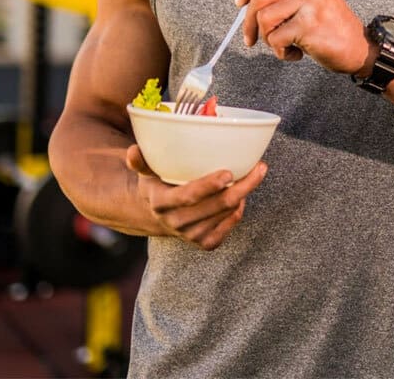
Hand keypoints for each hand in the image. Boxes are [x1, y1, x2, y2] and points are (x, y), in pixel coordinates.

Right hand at [125, 144, 266, 249]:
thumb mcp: (147, 173)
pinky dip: (237, 213)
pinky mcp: (203, 243)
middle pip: (217, 205)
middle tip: (259, 167)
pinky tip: (241, 199)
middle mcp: (176, 222)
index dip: (209, 186)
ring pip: (226, 214)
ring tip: (255, 174)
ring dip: (244, 195)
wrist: (156, 216)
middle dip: (242, 187)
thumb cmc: (158, 185)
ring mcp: (190, 235)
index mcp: (161, 203)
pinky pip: (227, 229)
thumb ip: (141, 162)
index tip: (229, 173)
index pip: (188, 196)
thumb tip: (133, 149)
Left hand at [234, 0, 371, 75]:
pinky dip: (281, 52)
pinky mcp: (308, 24)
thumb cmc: (331, 27)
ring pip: (264, 19)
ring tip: (285, 45)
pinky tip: (296, 53)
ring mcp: (310, 2)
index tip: (239, 3)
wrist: (359, 47)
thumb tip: (247, 2)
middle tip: (250, 39)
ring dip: (268, 39)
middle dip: (248, 23)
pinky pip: (276, 38)